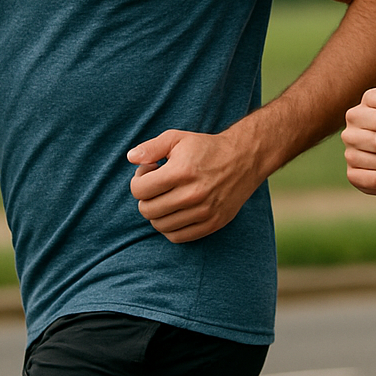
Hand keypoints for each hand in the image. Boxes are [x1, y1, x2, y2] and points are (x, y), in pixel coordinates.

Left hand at [127, 130, 263, 242]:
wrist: (244, 159)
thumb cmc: (206, 148)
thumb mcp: (177, 138)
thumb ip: (150, 148)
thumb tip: (130, 158)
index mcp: (182, 171)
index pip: (139, 190)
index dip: (138, 181)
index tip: (149, 172)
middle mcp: (193, 194)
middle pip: (147, 210)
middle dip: (145, 198)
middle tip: (157, 185)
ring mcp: (204, 212)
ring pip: (160, 225)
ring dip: (157, 213)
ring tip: (167, 197)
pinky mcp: (212, 224)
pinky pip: (178, 237)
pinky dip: (170, 227)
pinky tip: (176, 211)